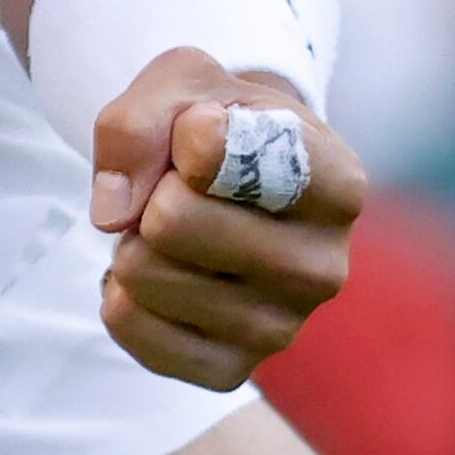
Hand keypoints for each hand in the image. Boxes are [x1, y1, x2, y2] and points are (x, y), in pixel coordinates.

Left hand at [86, 48, 364, 391]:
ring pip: (142, 274)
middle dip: (150, 192)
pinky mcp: (230, 370)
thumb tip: (114, 214)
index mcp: (339, 184)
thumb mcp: (181, 84)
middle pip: (171, 221)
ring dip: (132, 240)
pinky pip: (127, 324)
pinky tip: (160, 273)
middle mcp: (324, 268)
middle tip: (178, 188)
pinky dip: (117, 290)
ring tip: (174, 232)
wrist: (224, 182)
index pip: (224, 155)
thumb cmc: (212, 125)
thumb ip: (138, 122)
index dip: (187, 131)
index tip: (206, 127)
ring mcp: (282, 329)